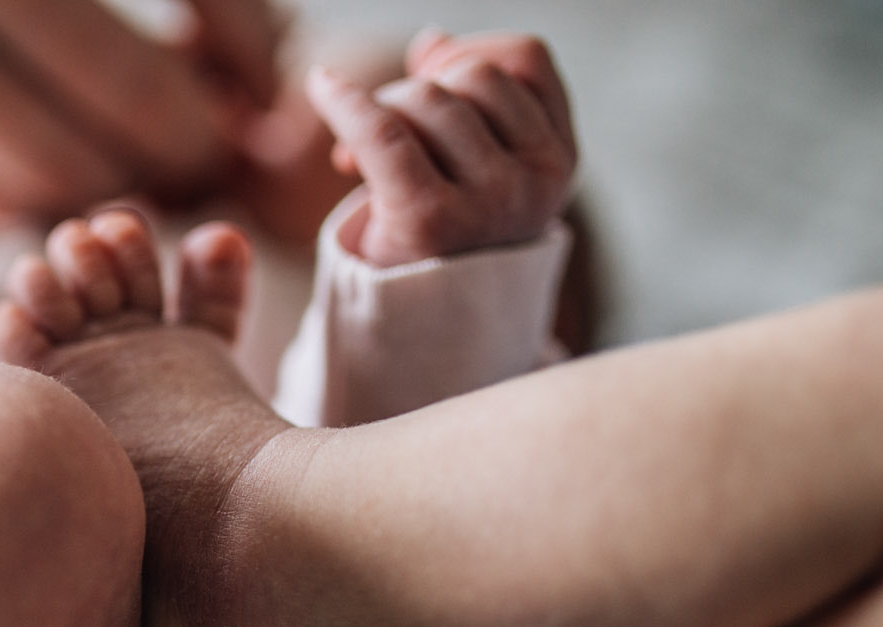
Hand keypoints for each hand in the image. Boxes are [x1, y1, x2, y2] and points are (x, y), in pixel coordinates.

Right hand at [0, 0, 285, 214]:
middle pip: (137, 115)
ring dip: (115, 183)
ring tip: (131, 158)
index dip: (250, 54)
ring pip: (56, 173)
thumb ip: (75, 2)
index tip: (263, 82)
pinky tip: (32, 158)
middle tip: (215, 144)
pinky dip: (23, 190)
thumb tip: (218, 67)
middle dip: (196, 147)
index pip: (190, 4)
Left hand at [305, 30, 576, 265]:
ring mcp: (490, 203)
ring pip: (427, 98)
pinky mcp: (429, 221)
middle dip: (418, 88)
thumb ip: (468, 102)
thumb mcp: (474, 167)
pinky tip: (322, 87)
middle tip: (383, 132)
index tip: (429, 76)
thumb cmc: (440, 244)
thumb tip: (433, 39)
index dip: (470, 51)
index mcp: (560, 161)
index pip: (526, 59)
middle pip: (471, 75)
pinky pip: (381, 131)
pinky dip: (344, 101)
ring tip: (360, 153)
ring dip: (382, 109)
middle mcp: (536, 183)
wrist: (414, 331)